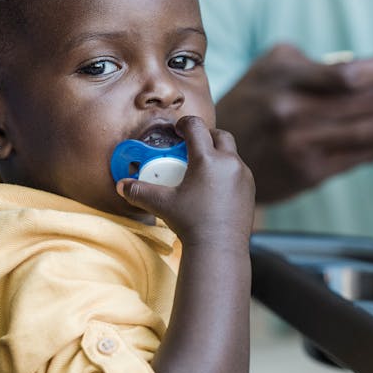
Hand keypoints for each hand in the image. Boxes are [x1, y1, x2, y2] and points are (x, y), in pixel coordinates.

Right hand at [117, 114, 254, 245]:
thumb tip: (122, 185)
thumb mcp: (162, 204)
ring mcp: (243, 175)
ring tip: (203, 168)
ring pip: (232, 154)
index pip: (196, 127)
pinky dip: (228, 171)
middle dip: (206, 135)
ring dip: (219, 154)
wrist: (220, 248)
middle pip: (220, 135)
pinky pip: (239, 171)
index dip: (184, 124)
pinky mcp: (250, 189)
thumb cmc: (191, 224)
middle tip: (192, 145)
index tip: (178, 130)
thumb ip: (140, 191)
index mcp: (207, 160)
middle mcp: (229, 163)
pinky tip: (215, 186)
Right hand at [215, 43, 372, 202]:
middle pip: (366, 104)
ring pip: (370, 133)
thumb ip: (315, 63)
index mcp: (283, 77)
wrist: (217, 152)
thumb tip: (372, 67)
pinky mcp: (308, 172)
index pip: (347, 74)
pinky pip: (358, 157)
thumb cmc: (254, 101)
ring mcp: (300, 144)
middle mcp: (290, 111)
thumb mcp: (272, 68)